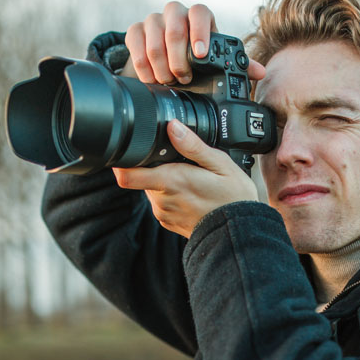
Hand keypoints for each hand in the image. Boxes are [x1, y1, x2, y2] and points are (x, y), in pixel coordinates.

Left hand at [113, 119, 258, 237]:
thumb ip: (193, 146)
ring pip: (152, 188)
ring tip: (192, 181)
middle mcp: (162, 199)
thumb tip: (173, 126)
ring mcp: (164, 213)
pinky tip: (192, 195)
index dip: (121, 162)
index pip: (127, 175)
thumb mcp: (220, 164)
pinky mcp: (168, 222)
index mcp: (171, 181)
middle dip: (156, 167)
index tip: (126, 152)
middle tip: (182, 165)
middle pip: (143, 176)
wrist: (238, 233)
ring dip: (165, 181)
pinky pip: (162, 202)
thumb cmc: (233, 199)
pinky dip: (172, 196)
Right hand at [124, 1, 264, 85]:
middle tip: (183, 78)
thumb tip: (260, 73)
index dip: (200, 31)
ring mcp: (154, 21)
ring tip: (167, 80)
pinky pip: (134, 39)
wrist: (167, 63)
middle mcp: (176, 14)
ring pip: (153, 33)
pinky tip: (150, 78)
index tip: (201, 55)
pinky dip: (141, 62)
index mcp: (199, 18)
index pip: (200, 12)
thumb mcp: (216, 63)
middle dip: (178, 56)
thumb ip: (237, 66)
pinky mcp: (136, 31)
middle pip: (174, 24)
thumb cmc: (197, 62)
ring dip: (160, 62)